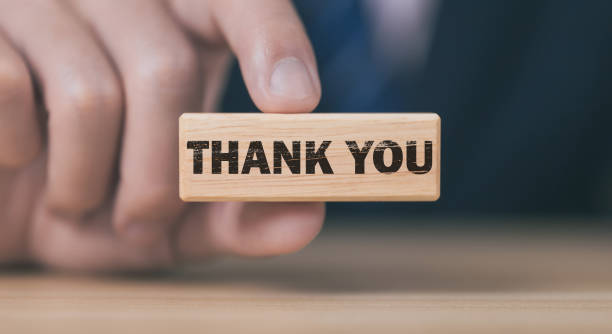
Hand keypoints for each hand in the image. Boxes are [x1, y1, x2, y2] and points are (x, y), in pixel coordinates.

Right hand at [0, 0, 323, 271]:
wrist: (4, 200)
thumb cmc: (94, 203)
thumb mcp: (168, 222)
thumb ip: (234, 217)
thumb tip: (308, 216)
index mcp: (181, 30)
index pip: (241, 4)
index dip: (273, 44)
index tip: (294, 104)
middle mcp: (120, 0)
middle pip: (166, 69)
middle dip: (160, 171)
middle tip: (144, 219)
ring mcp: (46, 3)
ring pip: (90, 91)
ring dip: (87, 177)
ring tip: (76, 201)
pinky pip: (11, 90)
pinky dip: (20, 150)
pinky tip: (19, 155)